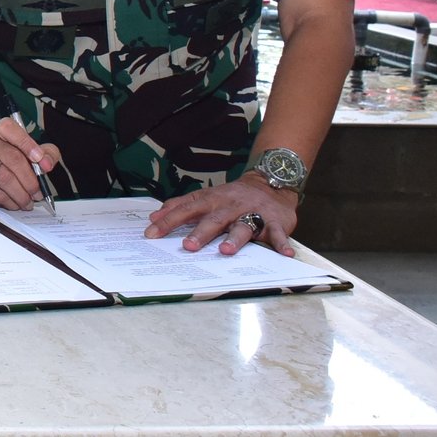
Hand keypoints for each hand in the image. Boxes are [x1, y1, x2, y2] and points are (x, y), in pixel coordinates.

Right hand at [0, 117, 61, 210]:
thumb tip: (48, 163)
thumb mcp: (29, 150)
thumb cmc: (8, 158)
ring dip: (21, 195)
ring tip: (28, 202)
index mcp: (1, 130)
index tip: (44, 164)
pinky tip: (15, 203)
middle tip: (38, 193)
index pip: (12, 131)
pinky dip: (9, 202)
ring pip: (4, 179)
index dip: (29, 146)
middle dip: (30, 180)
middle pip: (13, 159)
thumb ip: (46, 153)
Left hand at [144, 174, 300, 255]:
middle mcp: (230, 206)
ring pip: (243, 226)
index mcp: (211, 200)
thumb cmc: (231, 196)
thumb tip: (154, 216)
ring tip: (226, 251)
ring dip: (234, 239)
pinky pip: (278, 233)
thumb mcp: (206, 197)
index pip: (186, 210)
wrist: (269, 183)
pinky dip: (282, 243)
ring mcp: (253, 213)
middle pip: (213, 220)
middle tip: (188, 246)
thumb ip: (181, 206)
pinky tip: (284, 254)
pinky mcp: (275, 221)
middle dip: (200, 233)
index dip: (169, 221)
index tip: (151, 233)